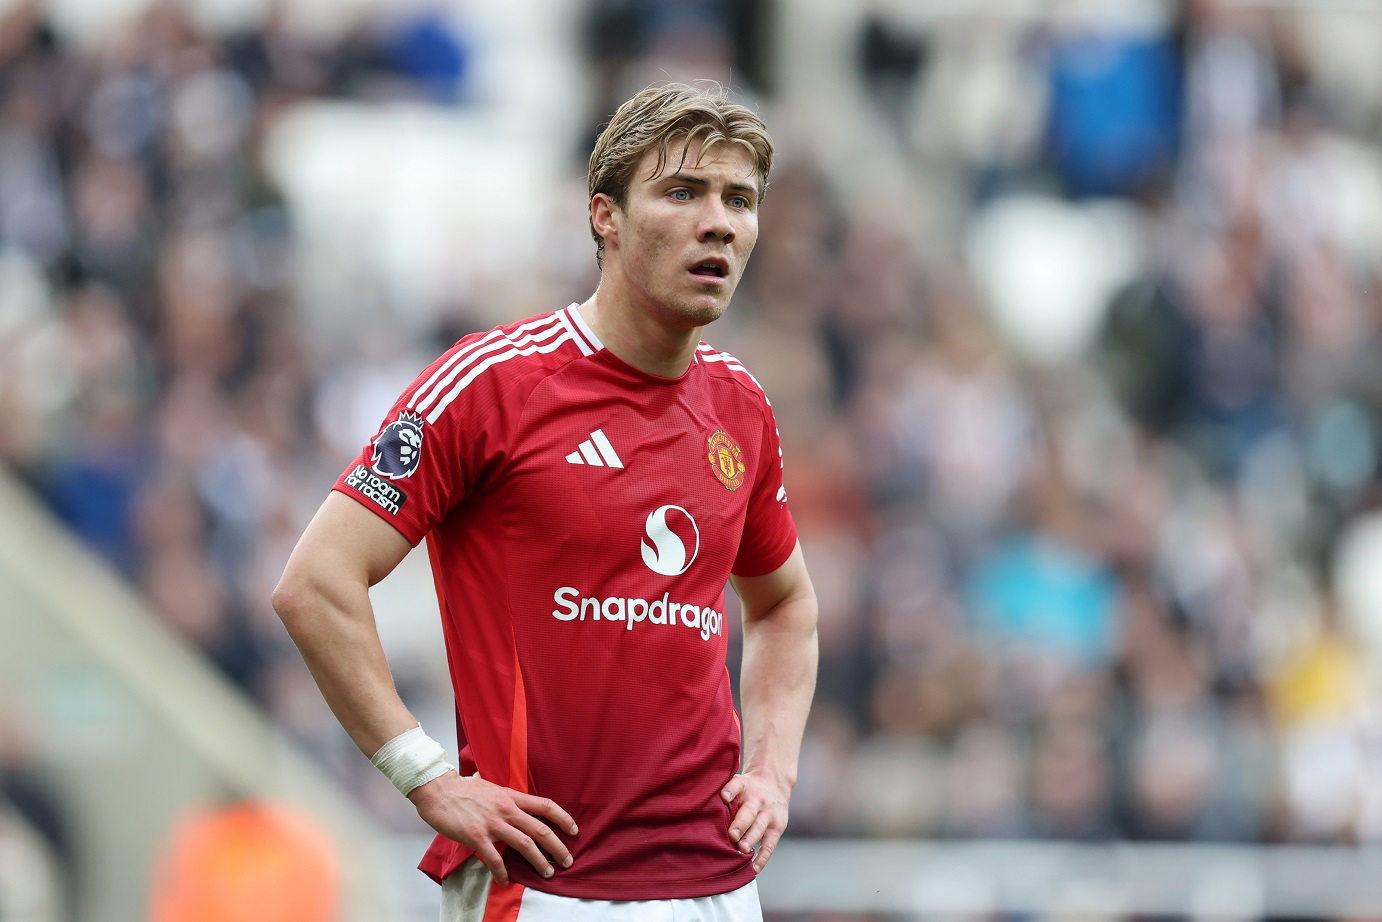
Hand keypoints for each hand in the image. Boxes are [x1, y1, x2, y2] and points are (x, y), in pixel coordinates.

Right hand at [408, 771, 577, 885]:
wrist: (438, 791)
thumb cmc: (462, 788)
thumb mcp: (490, 786)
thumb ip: (504, 795)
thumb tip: (513, 798)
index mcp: (511, 796)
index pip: (545, 805)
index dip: (563, 818)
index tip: (574, 830)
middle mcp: (506, 809)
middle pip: (539, 829)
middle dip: (557, 846)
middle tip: (567, 860)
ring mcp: (492, 824)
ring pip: (524, 844)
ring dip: (538, 861)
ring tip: (547, 872)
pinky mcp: (477, 836)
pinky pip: (494, 858)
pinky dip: (502, 872)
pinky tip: (506, 881)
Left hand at [721, 771, 790, 873]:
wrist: (775, 782)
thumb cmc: (748, 788)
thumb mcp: (738, 783)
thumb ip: (723, 794)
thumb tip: (699, 811)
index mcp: (744, 786)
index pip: (736, 785)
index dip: (730, 791)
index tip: (724, 797)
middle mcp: (758, 799)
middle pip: (749, 812)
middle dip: (740, 824)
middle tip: (732, 836)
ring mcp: (769, 814)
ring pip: (760, 827)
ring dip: (751, 839)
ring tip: (742, 851)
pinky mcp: (778, 828)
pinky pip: (770, 845)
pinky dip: (762, 858)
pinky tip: (753, 868)